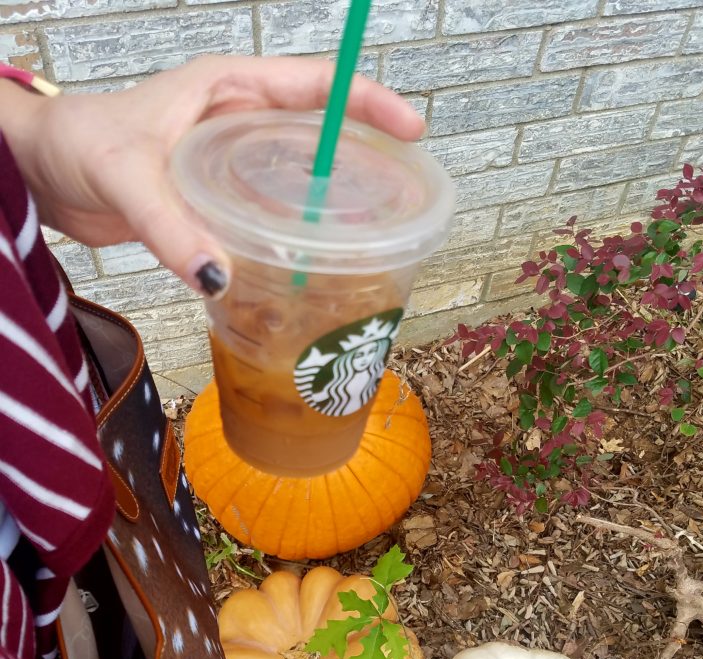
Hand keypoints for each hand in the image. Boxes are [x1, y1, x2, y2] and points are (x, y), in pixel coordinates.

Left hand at [4, 56, 424, 293]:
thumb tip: (221, 279)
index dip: (367, 102)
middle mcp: (236, 121)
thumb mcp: (123, 175)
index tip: (411, 129)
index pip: (314, 85)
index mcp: (226, 90)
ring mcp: (229, 163)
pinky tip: (310, 265)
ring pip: (297, 176)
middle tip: (403, 197)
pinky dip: (293, 235)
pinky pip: (268, 213)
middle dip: (363, 158)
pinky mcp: (216, 201)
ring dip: (330, 203)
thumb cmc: (75, 145)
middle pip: (319, 132)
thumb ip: (170, 225)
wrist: (41, 173)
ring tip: (370, 237)